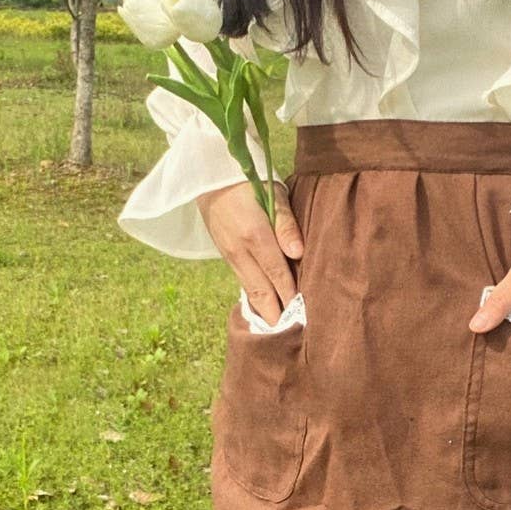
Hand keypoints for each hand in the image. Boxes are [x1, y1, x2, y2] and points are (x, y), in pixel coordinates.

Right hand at [197, 179, 303, 326]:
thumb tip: (298, 254)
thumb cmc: (250, 182)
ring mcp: (229, 254)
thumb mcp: (274, 194)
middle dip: (275, 312)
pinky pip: (241, 279)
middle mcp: (240, 251)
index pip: (278, 274)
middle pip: (261, 290)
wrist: (209, 176)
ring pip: (248, 288)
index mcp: (256, 236)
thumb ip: (287, 225)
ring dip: (263, 307)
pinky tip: (263, 303)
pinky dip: (253, 294)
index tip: (301, 314)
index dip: (289, 296)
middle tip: (288, 332)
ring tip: (276, 325)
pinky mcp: (224, 254)